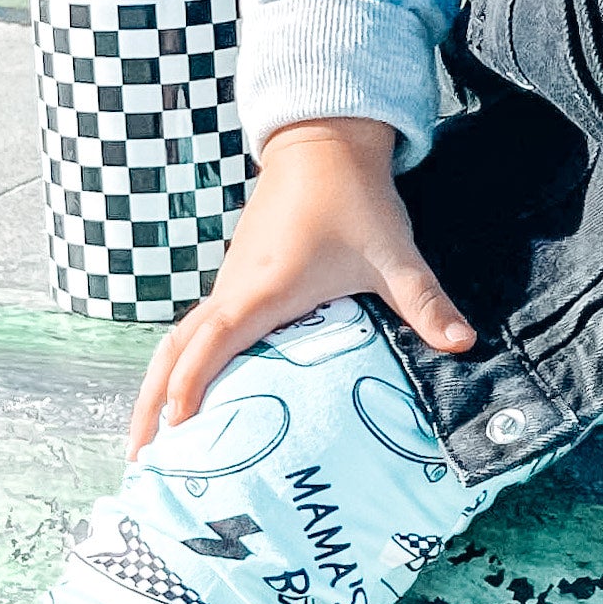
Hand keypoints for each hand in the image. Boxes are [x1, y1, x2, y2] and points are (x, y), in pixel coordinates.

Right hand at [126, 117, 474, 453]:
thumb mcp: (393, 254)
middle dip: (152, 405)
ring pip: (178, 340)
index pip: (211, 345)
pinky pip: (195, 329)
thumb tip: (464, 342)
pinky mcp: (237, 277)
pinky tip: (186, 396)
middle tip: (138, 460)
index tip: (173, 432)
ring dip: (157, 387)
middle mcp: (235, 289)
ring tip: (148, 440)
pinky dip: (179, 364)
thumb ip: (425, 302)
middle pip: (174, 352)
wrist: (326, 143)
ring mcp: (231, 282)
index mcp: (263, 291)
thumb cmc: (355, 198)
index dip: (188, 388)